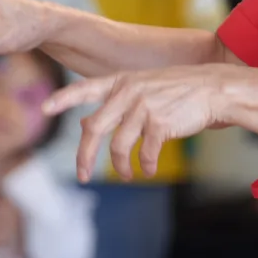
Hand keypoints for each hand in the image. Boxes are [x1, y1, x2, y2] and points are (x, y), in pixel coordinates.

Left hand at [46, 65, 231, 182]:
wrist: (213, 89)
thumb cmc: (176, 90)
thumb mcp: (141, 89)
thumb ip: (113, 105)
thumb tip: (83, 124)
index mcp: (120, 81)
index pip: (84, 88)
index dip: (63, 98)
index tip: (44, 108)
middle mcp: (128, 93)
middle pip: (94, 129)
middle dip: (84, 156)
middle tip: (82, 176)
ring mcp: (143, 107)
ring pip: (118, 146)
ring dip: (120, 166)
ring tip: (125, 175)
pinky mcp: (159, 123)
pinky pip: (144, 153)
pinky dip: (145, 166)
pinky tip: (149, 170)